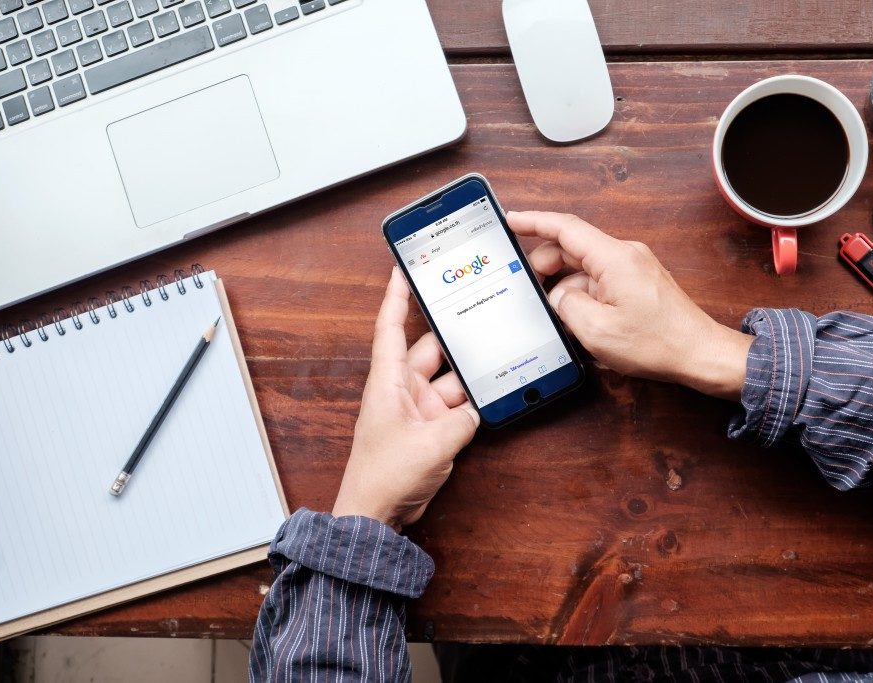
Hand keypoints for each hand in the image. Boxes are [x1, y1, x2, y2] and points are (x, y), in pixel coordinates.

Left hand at [332, 268, 479, 528]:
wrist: (376, 514)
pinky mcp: (430, 429)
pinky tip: (491, 401)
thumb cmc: (384, 476)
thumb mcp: (432, 445)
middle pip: (432, 351)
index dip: (396, 296)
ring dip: (469, 381)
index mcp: (389, 382)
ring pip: (450, 381)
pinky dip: (471, 406)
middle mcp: (403, 389)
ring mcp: (418, 409)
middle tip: (482, 321)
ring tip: (497, 366)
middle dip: (456, 341)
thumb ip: (461, 422)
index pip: (390, 327)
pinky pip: (455, 408)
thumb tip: (476, 411)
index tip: (403, 269)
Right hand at [507, 211, 751, 399]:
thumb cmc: (658, 343)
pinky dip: (582, 294)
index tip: (511, 219)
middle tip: (526, 289)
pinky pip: (599, 280)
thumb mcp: (597, 330)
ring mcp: (632, 267)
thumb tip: (558, 295)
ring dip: (565, 286)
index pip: (565, 228)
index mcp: (614, 258)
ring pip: (584, 267)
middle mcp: (625, 255)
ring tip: (555, 314)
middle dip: (544, 266)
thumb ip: (566, 305)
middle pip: (571, 248)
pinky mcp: (637, 282)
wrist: (699, 353)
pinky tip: (577, 319)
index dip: (533, 221)